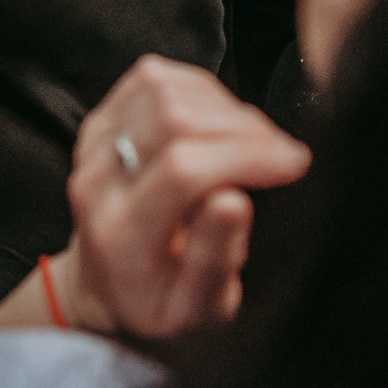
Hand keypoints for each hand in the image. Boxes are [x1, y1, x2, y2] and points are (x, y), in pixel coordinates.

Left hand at [54, 56, 310, 338]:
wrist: (106, 286)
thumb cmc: (161, 305)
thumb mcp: (196, 310)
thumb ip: (214, 258)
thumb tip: (233, 201)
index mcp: (120, 236)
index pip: (183, 170)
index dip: (247, 156)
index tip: (296, 164)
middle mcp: (95, 183)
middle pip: (172, 117)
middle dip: (244, 127)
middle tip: (283, 154)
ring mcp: (91, 146)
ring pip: (163, 87)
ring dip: (224, 106)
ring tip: (256, 143)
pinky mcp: (100, 120)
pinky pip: (153, 77)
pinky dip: (200, 90)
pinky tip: (224, 122)